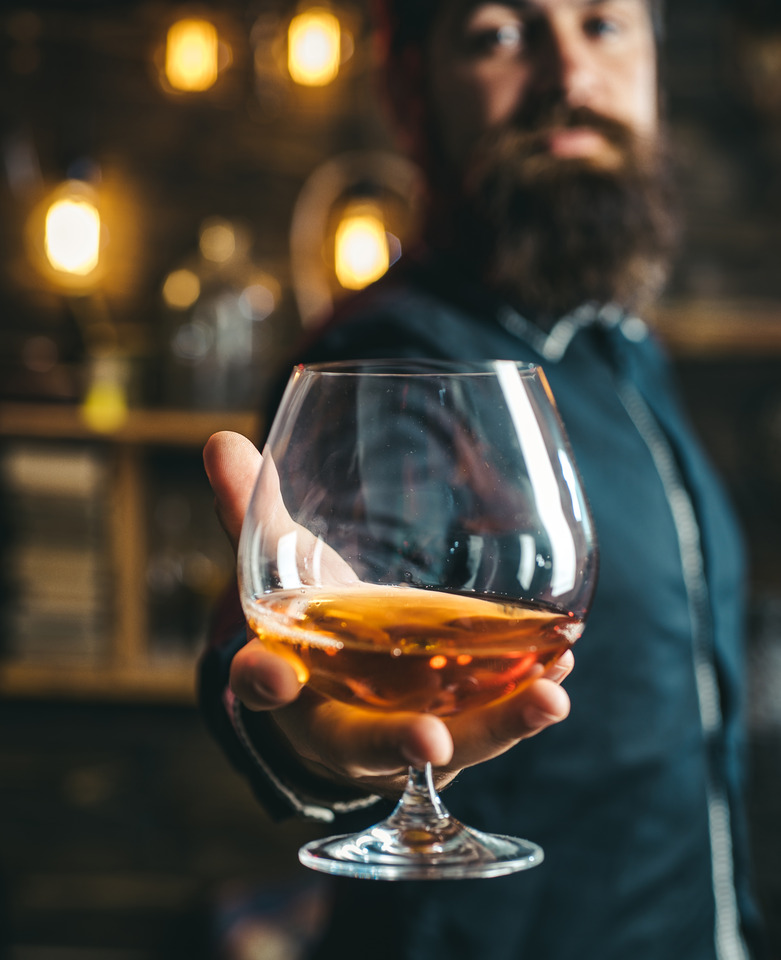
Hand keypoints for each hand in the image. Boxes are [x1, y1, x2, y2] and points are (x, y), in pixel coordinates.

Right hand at [204, 430, 573, 797]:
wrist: (348, 674)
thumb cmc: (309, 616)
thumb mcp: (279, 565)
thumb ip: (250, 510)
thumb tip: (220, 440)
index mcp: (288, 680)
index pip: (264, 686)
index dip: (262, 682)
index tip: (270, 674)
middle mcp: (346, 720)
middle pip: (364, 742)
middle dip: (395, 743)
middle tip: (427, 740)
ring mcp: (408, 730)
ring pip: (452, 741)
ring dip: (499, 724)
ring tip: (549, 698)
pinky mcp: (458, 724)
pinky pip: (494, 718)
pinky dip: (526, 696)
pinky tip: (562, 665)